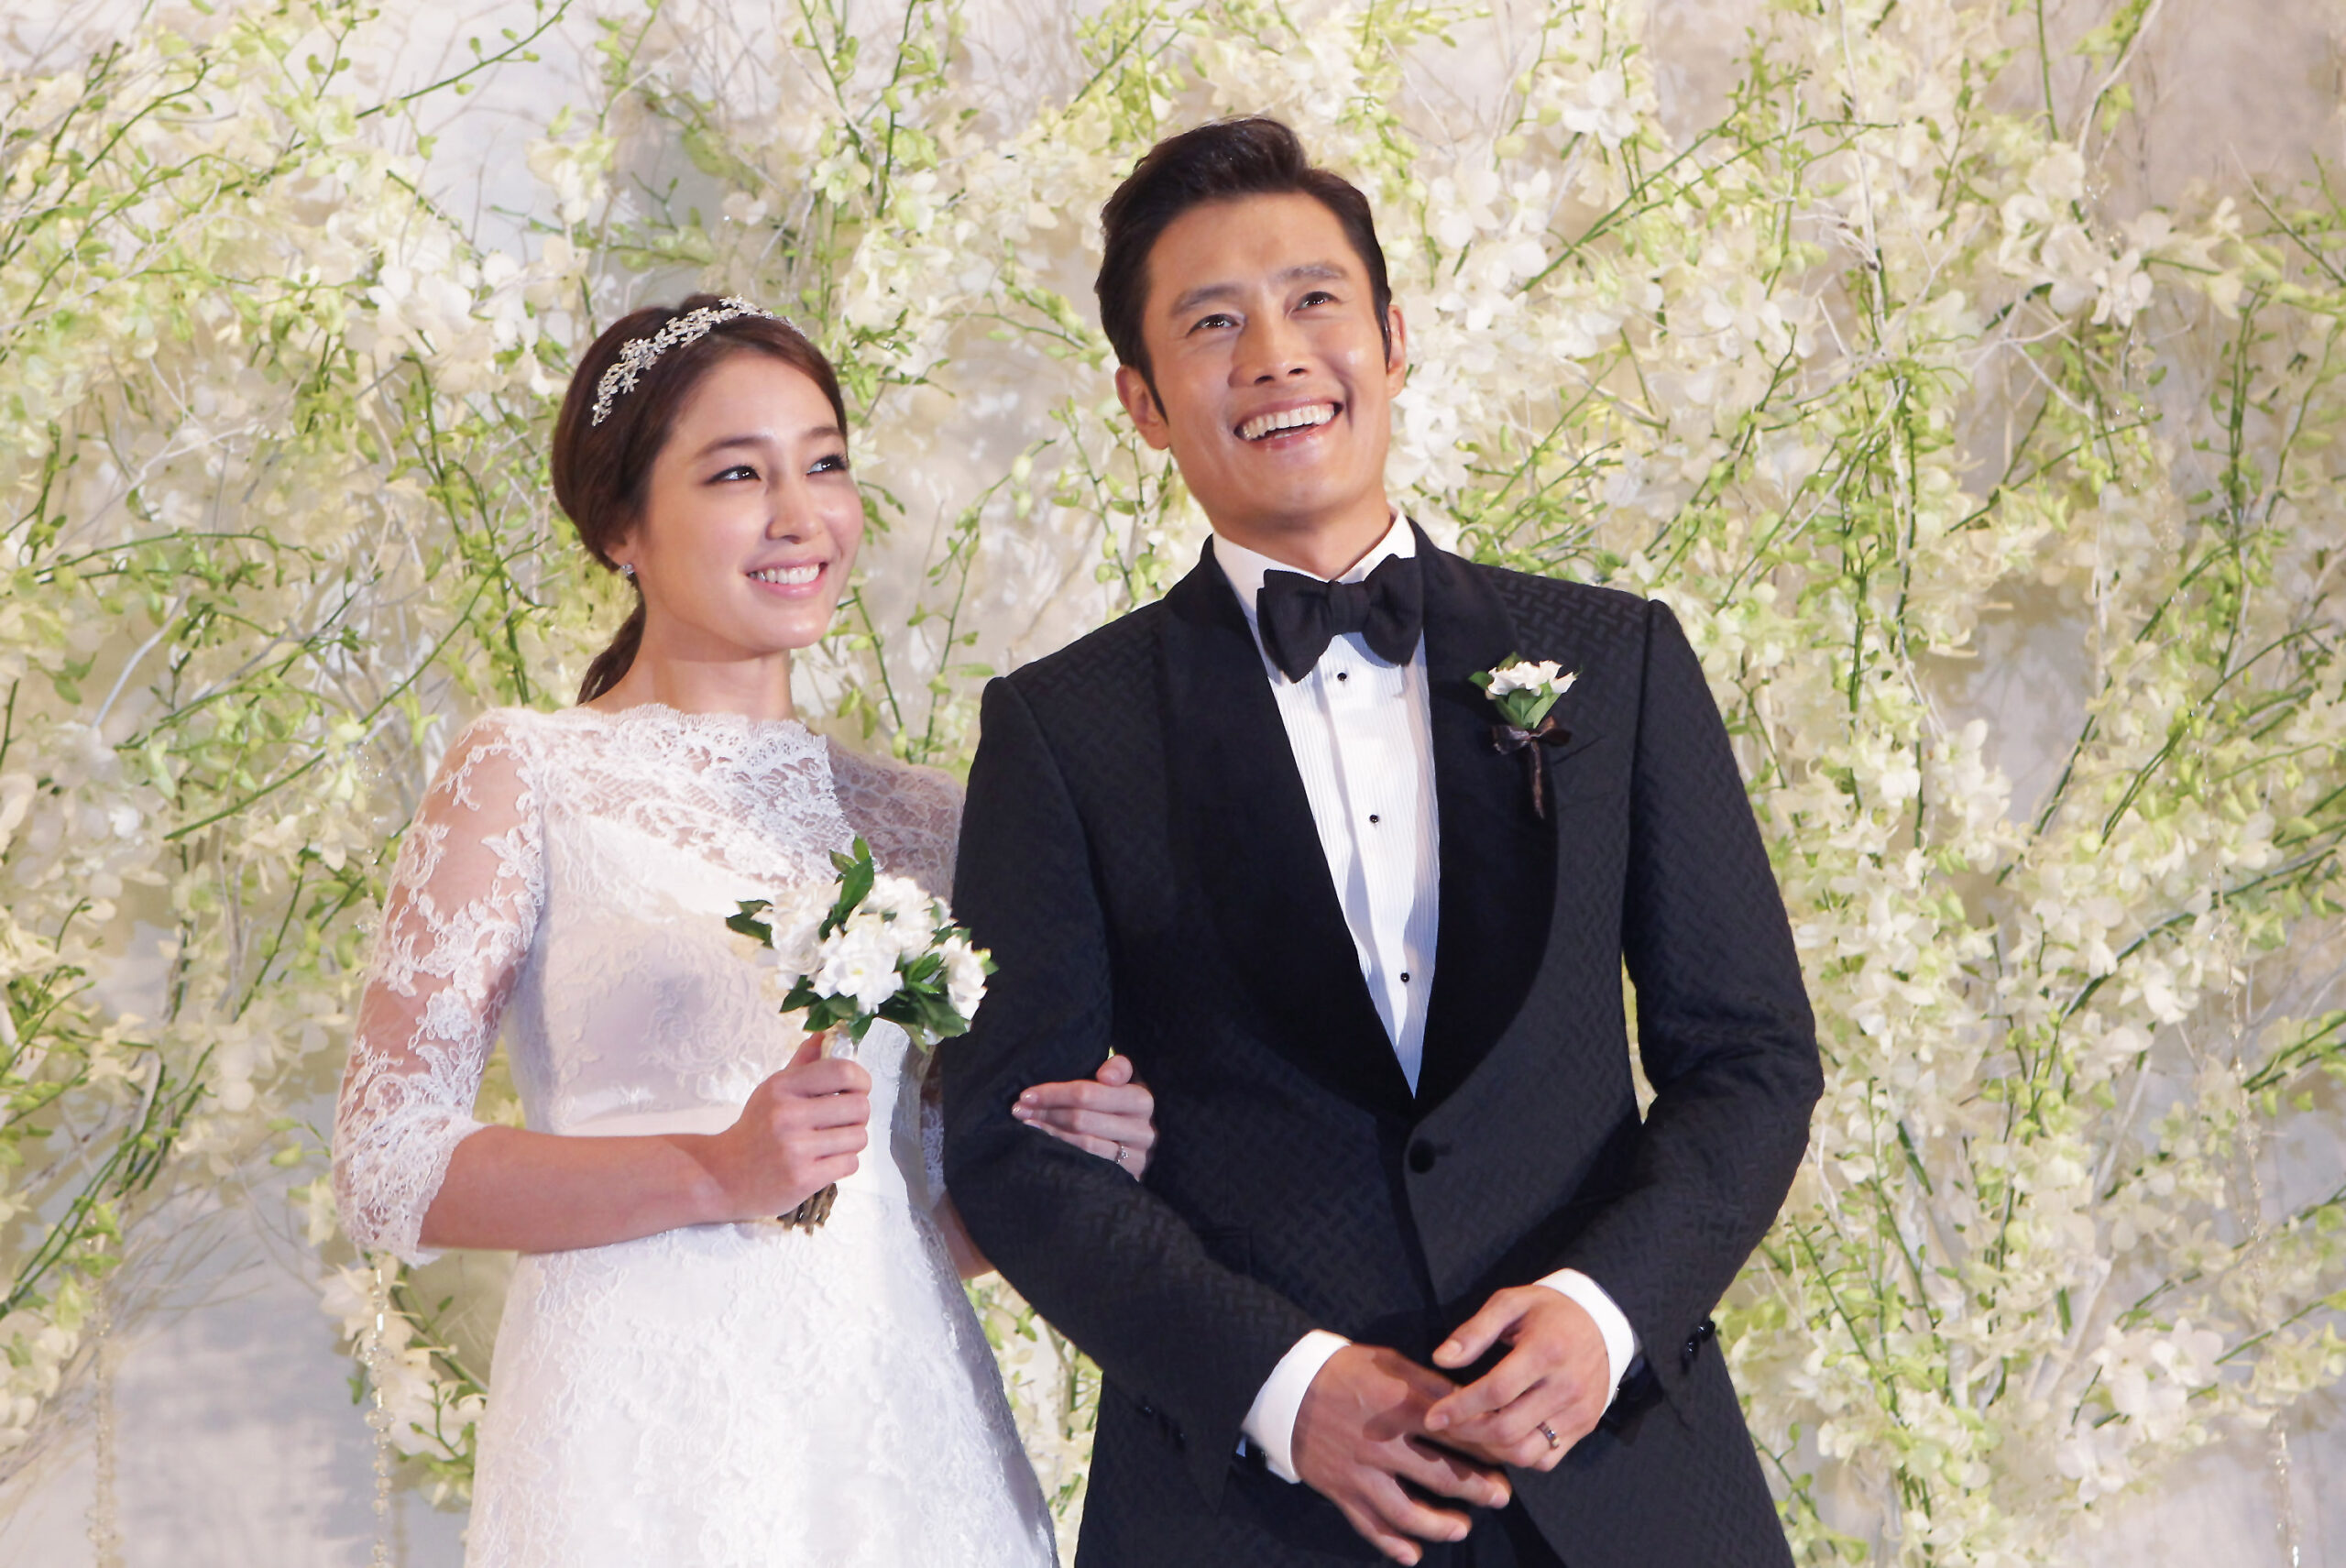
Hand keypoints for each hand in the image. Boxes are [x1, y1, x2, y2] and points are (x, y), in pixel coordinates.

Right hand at [707, 1034, 870, 1218]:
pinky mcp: (803, 1179)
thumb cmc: (755, 1129)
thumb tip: (826, 1034)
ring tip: (832, 1141)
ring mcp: (796, 1149)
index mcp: (782, 1087)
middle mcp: (788, 1115)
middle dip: (858, 1113)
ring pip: (858, 1137)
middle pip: (859, 1106)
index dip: (862, 1079)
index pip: (842, 1071)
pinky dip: (843, 1162)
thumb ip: (802, 1063)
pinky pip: (850, 1163)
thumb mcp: (772, 1090)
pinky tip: (825, 1160)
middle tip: (845, 1119)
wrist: (722, 1176)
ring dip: (852, 1140)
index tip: (859, 1087)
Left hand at [1011, 1052, 1155, 1177]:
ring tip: (1026, 1124)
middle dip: (1045, 1112)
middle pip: (1081, 1119)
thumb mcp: (1129, 1082)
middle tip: (1019, 1109)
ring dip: (1049, 1132)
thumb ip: (1119, 1068)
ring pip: (1082, 1143)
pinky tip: (1043, 1144)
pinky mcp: (1127, 1177)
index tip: (1027, 1094)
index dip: (1054, 1093)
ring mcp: (1136, 1157)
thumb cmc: (1127, 1106)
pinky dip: (1062, 1151)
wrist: (1150, 1143)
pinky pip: (1088, 1163)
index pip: (1089, 1094)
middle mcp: (1143, 1130)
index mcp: (1142, 1100)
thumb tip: (1105, 1075)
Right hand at [1292, 1344, 1511, 1565]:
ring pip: (1407, 1511)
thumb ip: (1430, 1385)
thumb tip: (1470, 1405)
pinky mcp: (1340, 1490)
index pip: (1456, 1433)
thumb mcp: (1391, 1363)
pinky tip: (1413, 1554)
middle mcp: (1383, 1443)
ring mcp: (1360, 1471)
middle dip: (1477, 1489)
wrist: (1286, 1385)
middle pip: (1440, 1476)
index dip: (1487, 1448)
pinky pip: (1369, 1525)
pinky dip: (1392, 1544)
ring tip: (1462, 1528)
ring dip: (1440, 1525)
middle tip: (1501, 1496)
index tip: (1510, 1456)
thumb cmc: (1346, 1369)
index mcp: (1401, 1406)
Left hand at [1424, 1287, 1609, 1470]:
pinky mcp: (1585, 1426)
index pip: (1495, 1391)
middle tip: (1446, 1425)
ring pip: (1526, 1452)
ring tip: (1470, 1431)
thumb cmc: (1548, 1311)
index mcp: (1546, 1351)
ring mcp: (1578, 1411)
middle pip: (1507, 1429)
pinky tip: (1501, 1438)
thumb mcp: (1510, 1303)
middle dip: (1467, 1433)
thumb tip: (1440, 1359)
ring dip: (1490, 1449)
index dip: (1459, 1407)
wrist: (1602, 1321)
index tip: (1433, 1416)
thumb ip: (1474, 1331)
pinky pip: (1546, 1459)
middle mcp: (1566, 1387)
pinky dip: (1518, 1456)